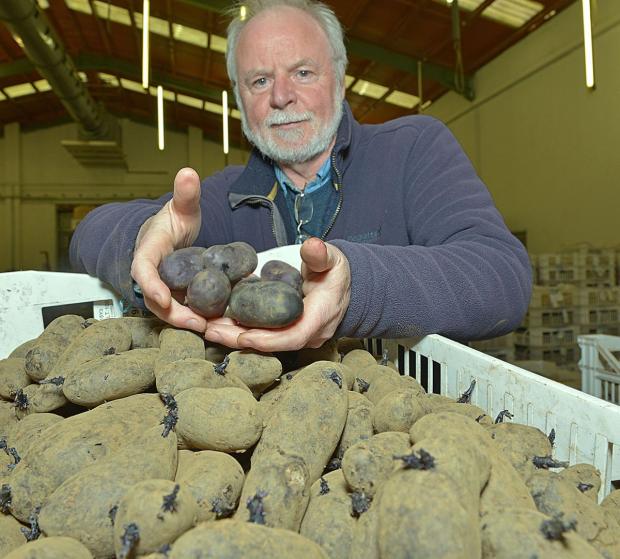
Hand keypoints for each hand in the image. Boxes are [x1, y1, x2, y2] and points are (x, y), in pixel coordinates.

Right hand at [130, 167, 207, 331]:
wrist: (169, 237)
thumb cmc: (171, 223)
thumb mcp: (181, 208)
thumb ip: (185, 194)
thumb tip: (188, 173)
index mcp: (148, 253)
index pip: (143, 270)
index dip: (151, 285)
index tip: (163, 297)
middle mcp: (152, 276)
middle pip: (156, 300)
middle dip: (175, 315)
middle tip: (198, 323)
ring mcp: (163, 289)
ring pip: (170, 311)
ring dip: (188, 322)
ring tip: (211, 330)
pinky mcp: (176, 299)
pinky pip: (184, 312)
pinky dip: (199, 320)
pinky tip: (219, 327)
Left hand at [204, 237, 350, 350]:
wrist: (345, 287)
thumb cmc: (336, 273)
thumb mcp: (333, 260)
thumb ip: (321, 255)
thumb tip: (312, 246)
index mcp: (319, 318)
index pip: (293, 337)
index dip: (267, 339)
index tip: (243, 336)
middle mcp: (306, 333)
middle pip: (270, 343)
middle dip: (238, 339)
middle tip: (208, 329)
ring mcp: (294, 334)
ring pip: (262, 340)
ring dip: (232, 335)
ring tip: (204, 325)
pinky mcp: (284, 331)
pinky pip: (260, 333)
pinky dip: (238, 328)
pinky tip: (214, 320)